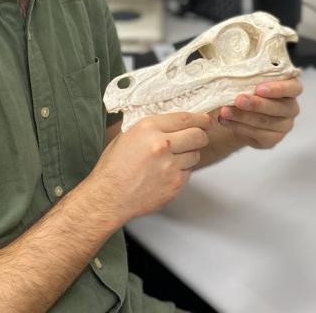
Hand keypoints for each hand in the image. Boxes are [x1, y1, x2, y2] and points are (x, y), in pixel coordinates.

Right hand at [86, 112, 211, 223]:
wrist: (109, 197)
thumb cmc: (114, 168)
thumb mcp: (127, 136)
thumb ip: (151, 128)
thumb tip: (172, 123)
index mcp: (148, 128)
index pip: (184, 118)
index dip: (200, 119)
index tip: (206, 120)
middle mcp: (162, 145)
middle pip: (198, 136)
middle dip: (201, 136)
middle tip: (198, 137)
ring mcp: (170, 166)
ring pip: (195, 155)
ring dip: (189, 155)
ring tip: (172, 159)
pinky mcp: (175, 184)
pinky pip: (188, 173)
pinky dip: (181, 171)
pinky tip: (165, 173)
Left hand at [216, 77, 301, 149]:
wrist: (239, 112)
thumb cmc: (247, 89)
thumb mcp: (250, 78)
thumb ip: (249, 74)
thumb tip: (235, 69)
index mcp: (290, 87)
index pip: (293, 88)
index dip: (277, 89)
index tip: (259, 89)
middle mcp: (291, 108)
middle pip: (278, 107)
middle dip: (256, 104)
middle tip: (239, 100)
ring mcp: (284, 125)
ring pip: (265, 122)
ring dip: (242, 116)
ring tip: (225, 111)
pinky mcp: (272, 139)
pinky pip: (257, 134)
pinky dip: (238, 126)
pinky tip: (226, 120)